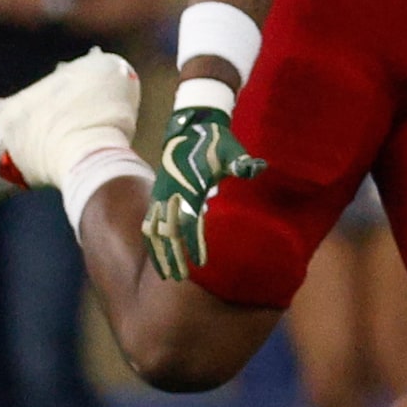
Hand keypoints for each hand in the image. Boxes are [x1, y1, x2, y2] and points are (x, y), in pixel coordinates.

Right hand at [141, 104, 264, 280]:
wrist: (190, 127)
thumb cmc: (214, 142)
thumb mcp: (229, 150)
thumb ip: (240, 162)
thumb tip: (256, 168)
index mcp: (189, 186)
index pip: (188, 220)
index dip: (193, 241)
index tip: (201, 262)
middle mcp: (171, 193)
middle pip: (168, 231)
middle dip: (173, 256)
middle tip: (180, 279)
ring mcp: (161, 195)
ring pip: (155, 230)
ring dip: (159, 253)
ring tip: (167, 276)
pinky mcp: (158, 195)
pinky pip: (150, 223)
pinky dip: (152, 241)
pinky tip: (157, 259)